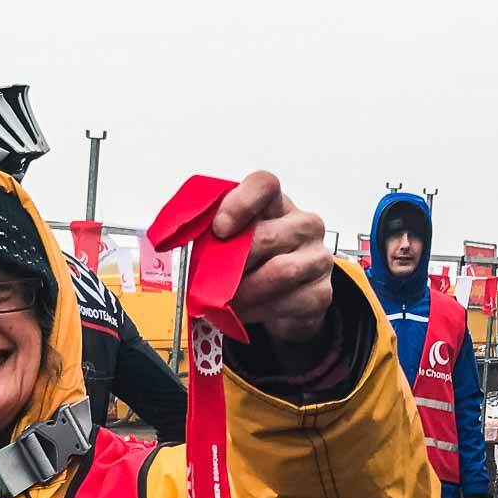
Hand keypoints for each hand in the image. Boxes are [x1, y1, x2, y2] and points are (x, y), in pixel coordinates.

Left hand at [213, 171, 329, 344]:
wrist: (289, 297)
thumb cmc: (255, 261)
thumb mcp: (233, 240)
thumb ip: (212, 234)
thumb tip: (176, 239)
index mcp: (277, 203)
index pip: (264, 185)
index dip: (240, 203)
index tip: (219, 229)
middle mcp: (304, 225)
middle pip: (266, 237)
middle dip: (232, 263)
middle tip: (208, 280)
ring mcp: (317, 258)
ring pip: (280, 272)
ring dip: (244, 292)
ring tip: (222, 301)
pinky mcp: (321, 293)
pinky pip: (287, 302)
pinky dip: (258, 311)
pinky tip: (243, 312)